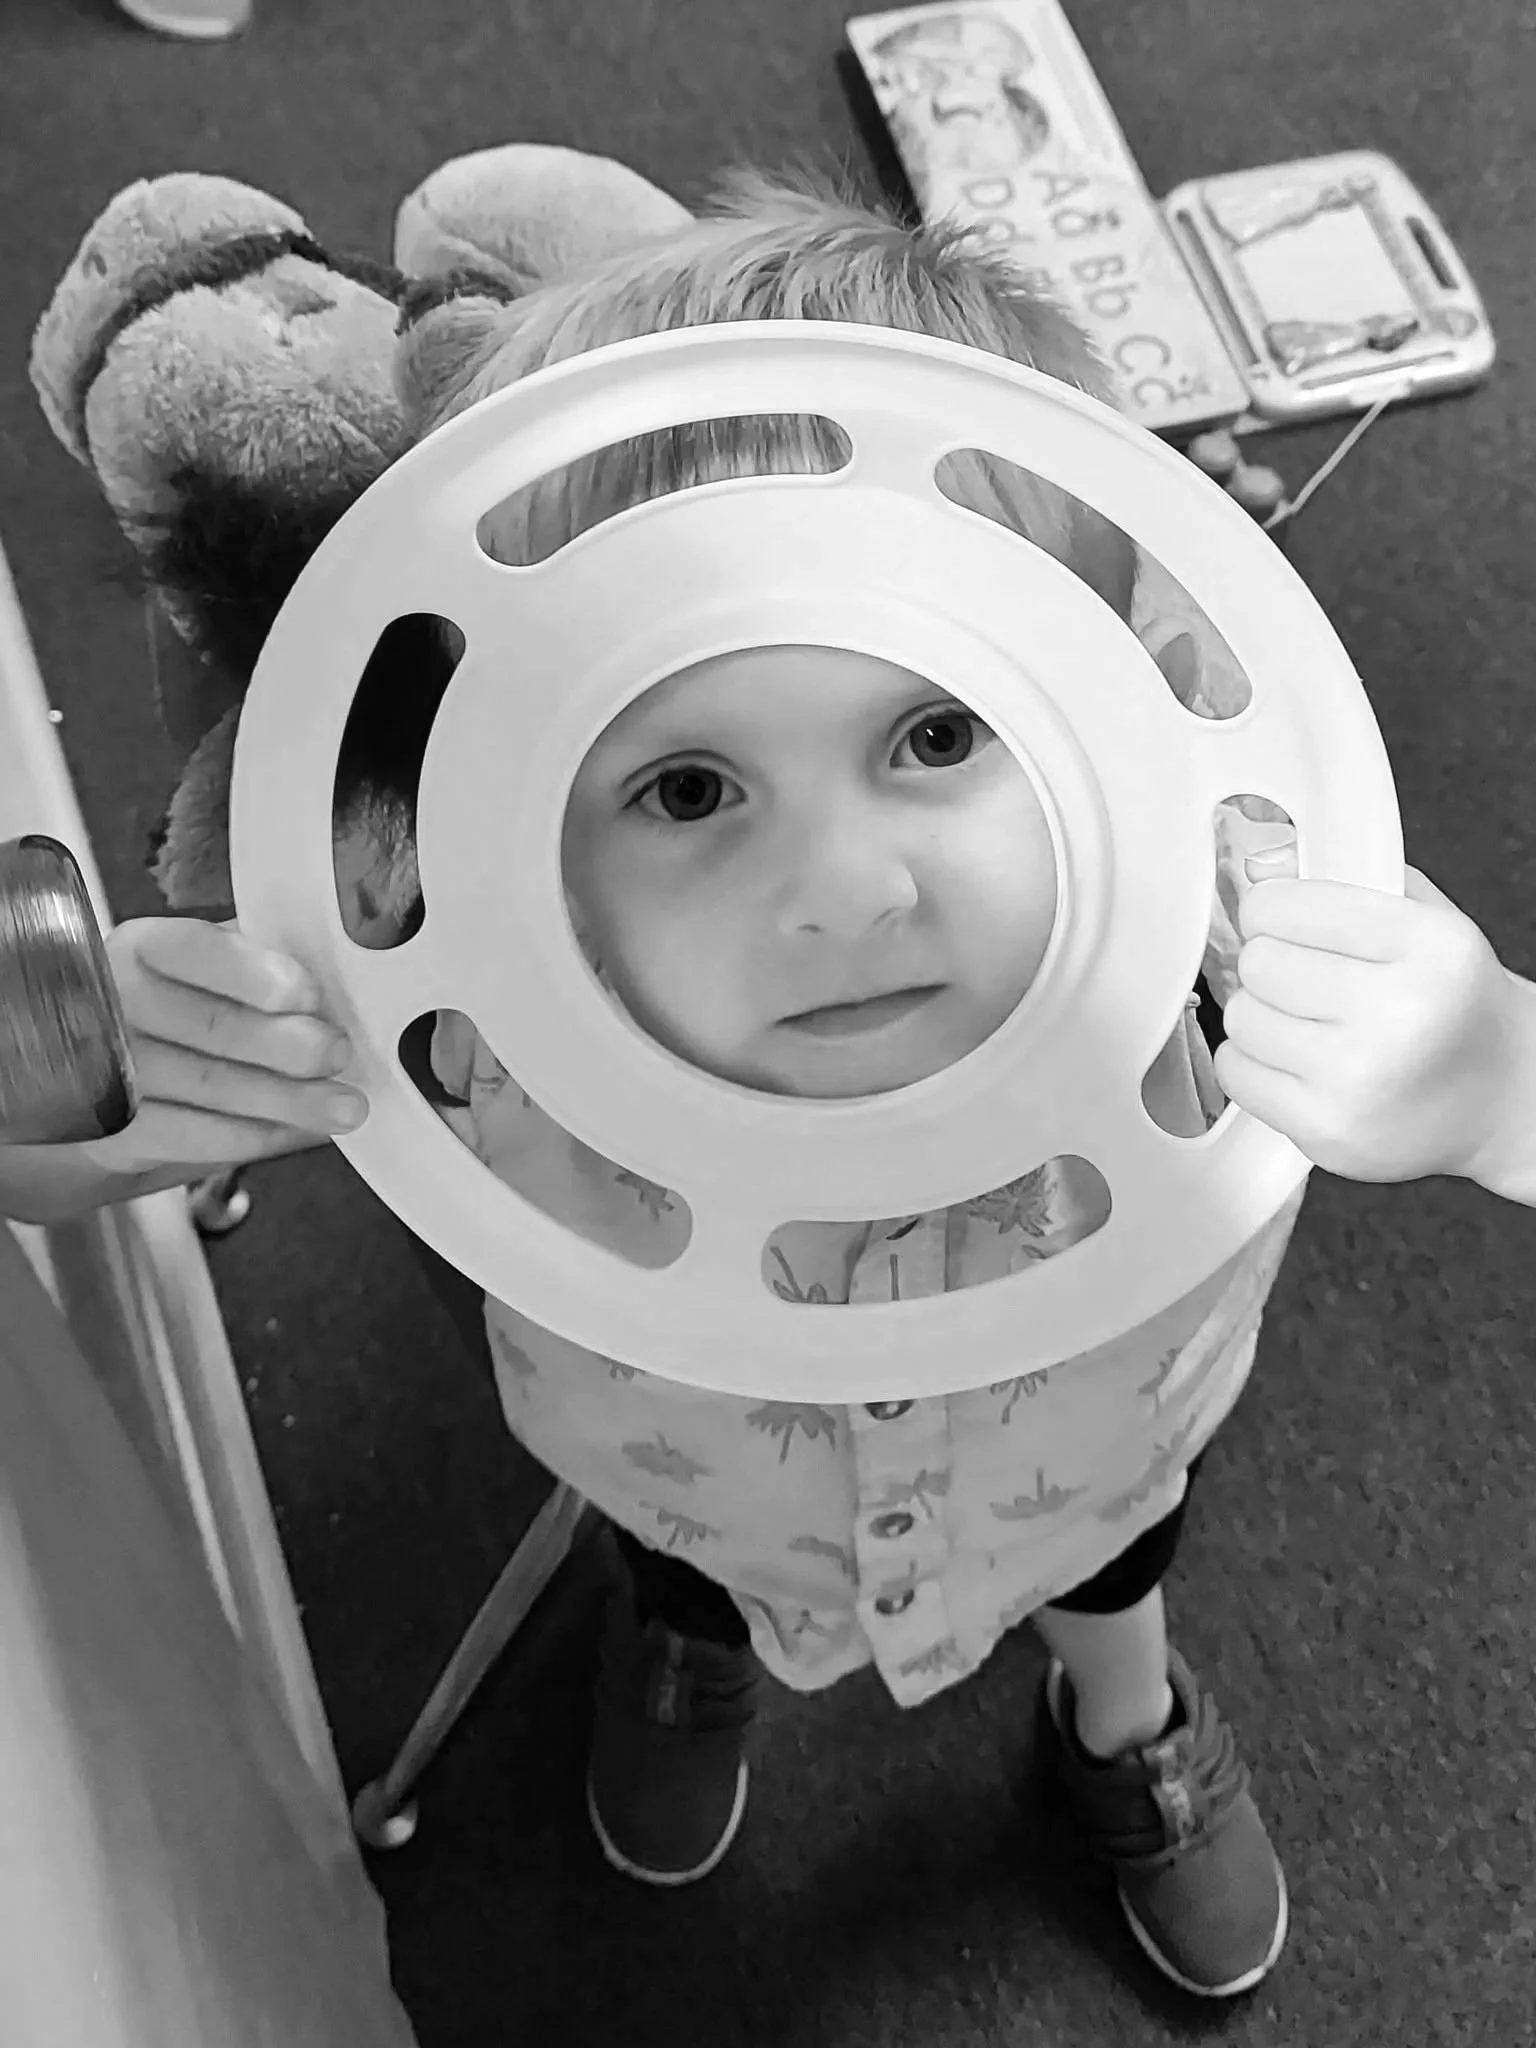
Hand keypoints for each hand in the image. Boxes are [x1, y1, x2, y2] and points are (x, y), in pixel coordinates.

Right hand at [81, 916, 367, 1180]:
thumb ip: (261, 964)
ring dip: (288, 1099)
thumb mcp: (214, 965)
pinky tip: (296, 1129)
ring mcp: (111, 1070)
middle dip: (287, 1044)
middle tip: (338, 1053)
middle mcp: (118, 1003)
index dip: (253, 972)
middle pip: (210, 1025)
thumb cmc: (186, 1002)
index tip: (309, 994)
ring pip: (212, 1085)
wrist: (119, 1068)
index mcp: (144, 947)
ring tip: (342, 1106)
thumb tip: (334, 987)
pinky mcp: (119, 1129)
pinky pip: (195, 1136)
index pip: (191, 948)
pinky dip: (256, 1134)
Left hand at [1213, 865, 1523, 1184]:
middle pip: (1258, 963)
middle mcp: (1398, 1014)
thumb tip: (1257, 864)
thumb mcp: (1428, 920)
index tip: (1282, 921)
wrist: (1500, 1097)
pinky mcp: (1326, 1130)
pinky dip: (1254, 1062)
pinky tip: (1299, 1062)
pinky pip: (1235, 1072)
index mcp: (1429, 947)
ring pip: (1240, 1018)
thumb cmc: (1454, 1003)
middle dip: (1271, 965)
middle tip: (1305, 979)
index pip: (1286, 906)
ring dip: (1261, 1015)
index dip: (1272, 910)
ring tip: (1308, 1023)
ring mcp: (1359, 1080)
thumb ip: (1350, 878)